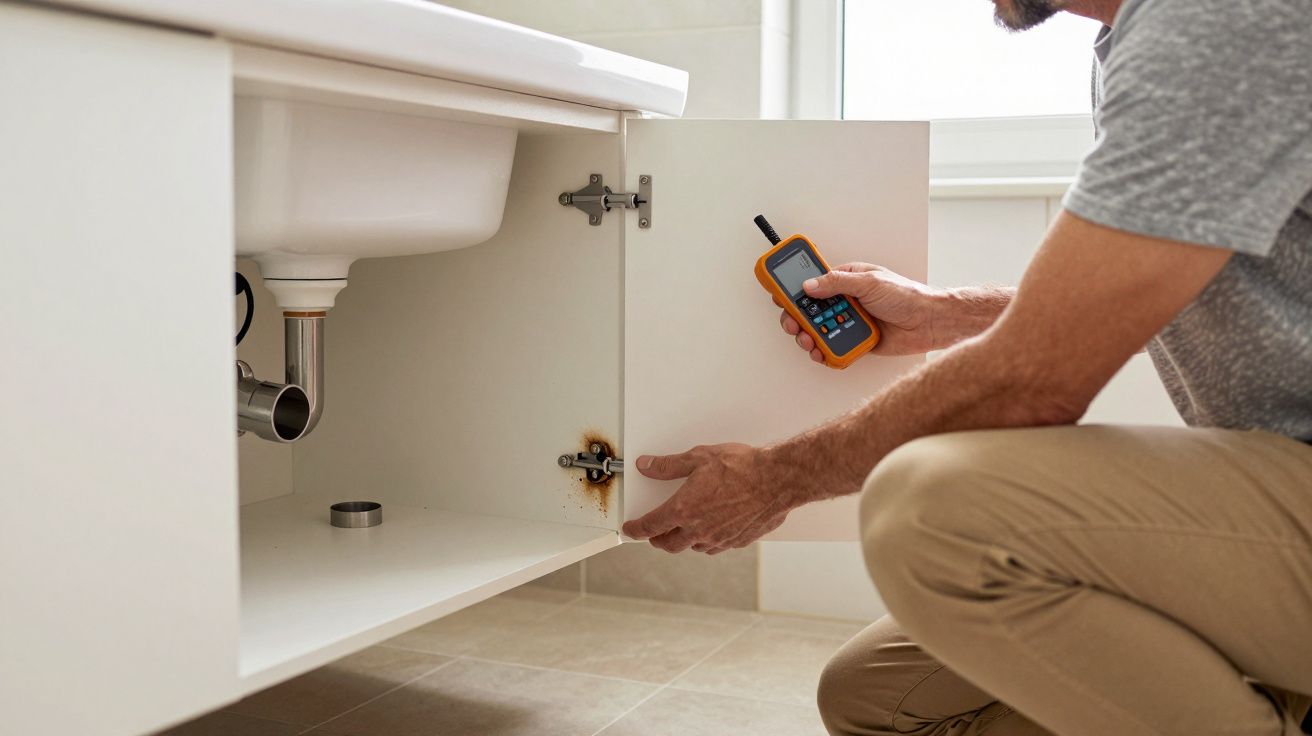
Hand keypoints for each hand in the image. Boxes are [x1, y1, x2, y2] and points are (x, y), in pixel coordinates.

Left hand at [621, 443, 794, 553]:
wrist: (778, 479)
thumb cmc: (742, 467)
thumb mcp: (699, 457)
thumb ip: (669, 466)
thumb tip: (646, 466)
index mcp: (684, 510)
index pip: (650, 526)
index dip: (636, 529)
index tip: (630, 529)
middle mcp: (699, 530)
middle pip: (668, 544)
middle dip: (657, 539)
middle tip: (654, 532)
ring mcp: (719, 539)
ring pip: (693, 547)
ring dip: (683, 540)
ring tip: (683, 529)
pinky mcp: (738, 542)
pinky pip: (715, 547)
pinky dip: (706, 541)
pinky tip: (710, 531)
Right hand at [777, 262, 946, 361]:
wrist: (930, 323)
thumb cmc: (907, 296)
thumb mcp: (869, 282)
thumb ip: (836, 283)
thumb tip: (809, 285)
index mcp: (847, 280)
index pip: (813, 282)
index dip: (794, 289)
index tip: (780, 295)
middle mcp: (845, 301)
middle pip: (810, 310)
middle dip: (798, 318)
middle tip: (793, 324)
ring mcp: (850, 321)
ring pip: (819, 330)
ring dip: (809, 337)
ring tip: (809, 340)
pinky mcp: (856, 341)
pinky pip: (833, 347)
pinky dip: (824, 352)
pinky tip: (821, 353)